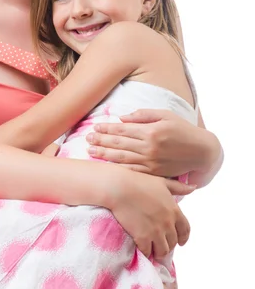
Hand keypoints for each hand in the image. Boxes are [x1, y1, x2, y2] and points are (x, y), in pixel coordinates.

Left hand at [87, 109, 215, 177]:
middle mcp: (149, 147)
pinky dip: (118, 168)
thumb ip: (143, 115)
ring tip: (91, 151)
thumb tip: (122, 117)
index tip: (95, 127)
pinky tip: (107, 166)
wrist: (202, 152)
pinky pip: (133, 171)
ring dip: (105, 154)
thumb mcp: (166, 115)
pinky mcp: (154, 173)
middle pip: (119, 143)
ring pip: (122, 158)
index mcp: (151, 131)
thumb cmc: (183, 130)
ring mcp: (151, 162)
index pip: (123, 129)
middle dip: (101, 141)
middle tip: (87, 139)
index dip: (107, 128)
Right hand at [108, 168, 194, 258]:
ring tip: (152, 250)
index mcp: (174, 210)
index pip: (185, 230)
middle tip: (161, 244)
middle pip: (173, 242)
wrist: (119, 188)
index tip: (180, 242)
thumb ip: (178, 187)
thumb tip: (193, 187)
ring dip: (158, 251)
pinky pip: (148, 252)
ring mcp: (156, 231)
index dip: (183, 238)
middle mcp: (167, 223)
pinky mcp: (142, 237)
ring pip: (162, 250)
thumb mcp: (162, 182)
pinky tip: (142, 248)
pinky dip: (146, 252)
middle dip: (168, 244)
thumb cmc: (139, 182)